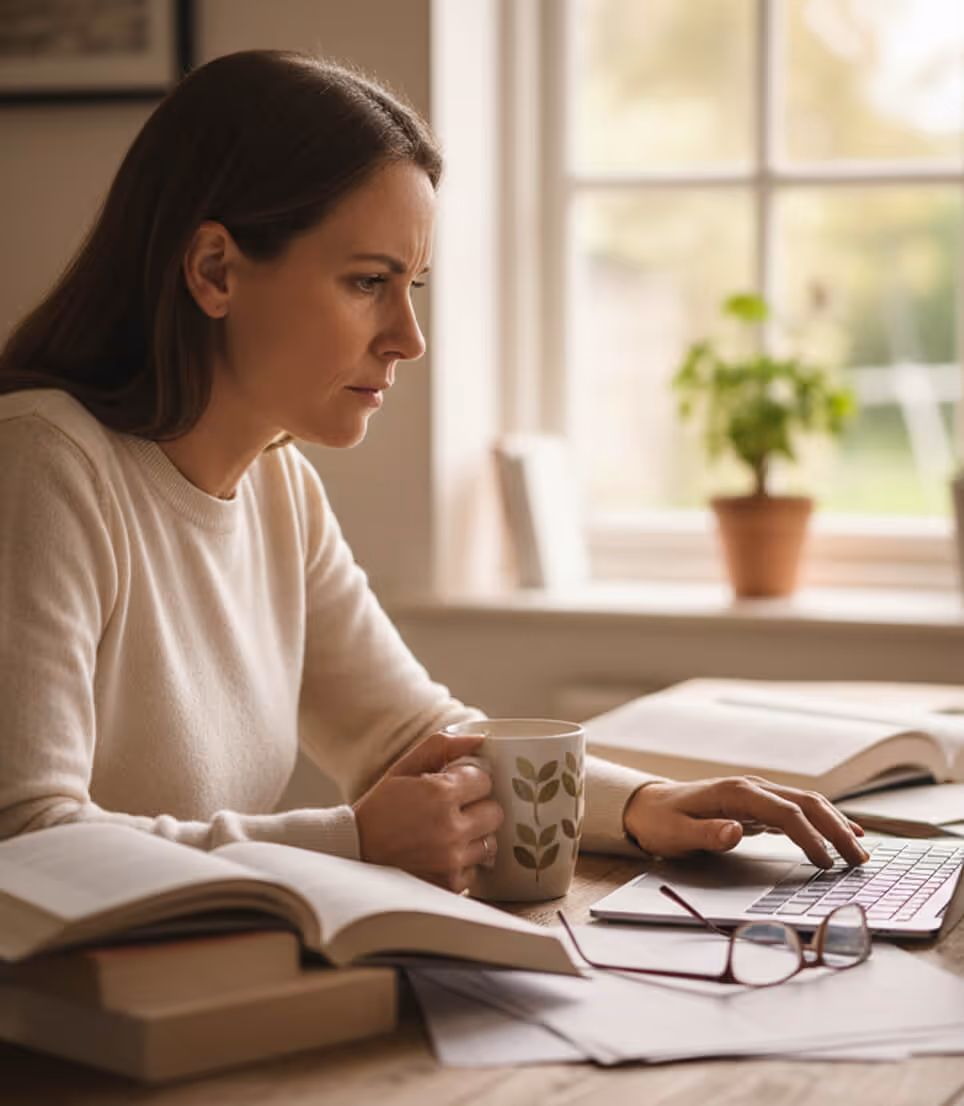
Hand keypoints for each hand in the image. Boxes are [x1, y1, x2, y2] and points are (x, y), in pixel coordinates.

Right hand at [353, 732, 503, 891]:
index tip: (453, 786)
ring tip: (447, 833)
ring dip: (474, 836)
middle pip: (494, 812)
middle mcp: (450, 829)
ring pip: (490, 841)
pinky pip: (476, 868)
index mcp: (440, 795)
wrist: (354, 853)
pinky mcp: (451, 884)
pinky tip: (441, 854)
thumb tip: (479, 738)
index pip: (484, 781)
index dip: (468, 781)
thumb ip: (441, 746)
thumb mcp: (403, 769)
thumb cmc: (380, 808)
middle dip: (478, 807)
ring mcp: (452, 860)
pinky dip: (463, 862)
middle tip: (454, 809)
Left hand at [623, 775, 869, 868]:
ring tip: (860, 851)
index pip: (786, 812)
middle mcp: (752, 788)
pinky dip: (822, 823)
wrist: (647, 806)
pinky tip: (841, 836)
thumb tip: (738, 831)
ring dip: (835, 824)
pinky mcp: (757, 807)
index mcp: (736, 793)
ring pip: (807, 804)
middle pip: (806, 803)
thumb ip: (706, 834)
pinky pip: (798, 812)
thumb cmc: (661, 821)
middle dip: (836, 828)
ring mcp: (757, 795)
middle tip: (859, 859)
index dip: (810, 836)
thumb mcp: (676, 833)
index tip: (826, 863)